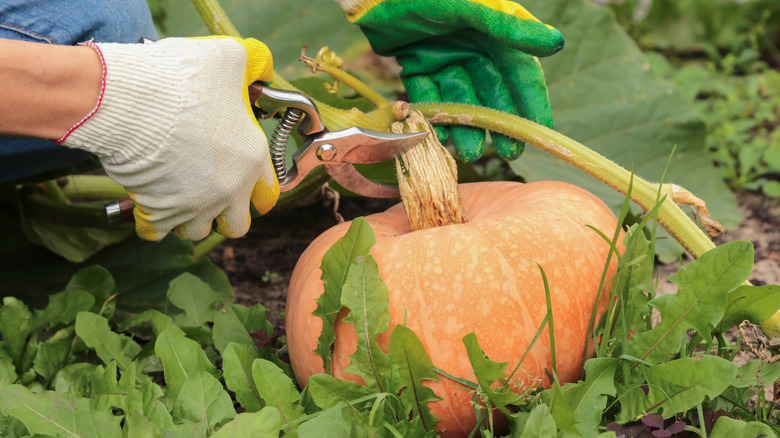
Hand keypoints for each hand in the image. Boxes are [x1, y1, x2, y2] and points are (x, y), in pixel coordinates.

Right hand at [59, 37, 277, 240]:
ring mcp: (195, 206)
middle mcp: (229, 190)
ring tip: (177, 192)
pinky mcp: (159, 213)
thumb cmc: (180, 76)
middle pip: (236, 225)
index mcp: (252, 158)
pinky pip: (157, 231)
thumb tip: (262, 67)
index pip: (268, 195)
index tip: (244, 186)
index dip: (256, 191)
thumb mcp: (229, 57)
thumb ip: (252, 64)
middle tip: (210, 193)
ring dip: (189, 217)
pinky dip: (152, 222)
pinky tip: (148, 200)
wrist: (128, 98)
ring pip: (197, 230)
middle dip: (225, 214)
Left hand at [336, 0, 563, 161]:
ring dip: (464, 125)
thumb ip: (509, 28)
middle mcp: (473, 45)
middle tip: (508, 154)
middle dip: (498, 123)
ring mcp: (444, 55)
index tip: (543, 132)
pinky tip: (437, 135)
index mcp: (494, 30)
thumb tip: (556, 43)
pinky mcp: (417, 62)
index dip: (532, 101)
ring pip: (459, 98)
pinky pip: (428, 93)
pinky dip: (432, 113)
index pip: (521, 72)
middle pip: (491, 92)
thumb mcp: (470, 8)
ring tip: (467, 153)